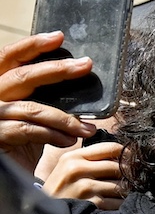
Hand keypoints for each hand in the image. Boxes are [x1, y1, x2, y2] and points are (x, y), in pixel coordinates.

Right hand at [0, 32, 97, 169]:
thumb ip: (43, 98)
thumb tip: (74, 78)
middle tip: (85, 65)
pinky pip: (29, 131)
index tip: (58, 36)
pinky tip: (69, 141)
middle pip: (21, 76)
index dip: (31, 45)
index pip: (9, 57)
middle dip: (56, 70)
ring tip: (87, 128)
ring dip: (65, 118)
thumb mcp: (31, 115)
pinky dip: (54, 135)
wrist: (5, 177)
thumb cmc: (20, 142)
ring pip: (32, 109)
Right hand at [37, 138, 124, 207]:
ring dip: (125, 190)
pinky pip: (117, 201)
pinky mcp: (92, 203)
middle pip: (118, 167)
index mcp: (73, 157)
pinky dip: (120, 203)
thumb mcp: (68, 168)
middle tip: (131, 179)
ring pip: (120, 185)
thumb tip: (123, 154)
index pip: (110, 148)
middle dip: (128, 174)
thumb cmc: (61, 189)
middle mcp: (77, 169)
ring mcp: (84, 187)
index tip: (132, 159)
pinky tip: (114, 203)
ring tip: (121, 192)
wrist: (44, 211)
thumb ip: (90, 159)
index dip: (126, 153)